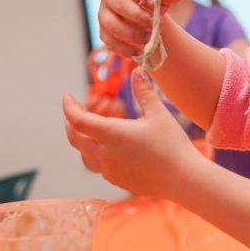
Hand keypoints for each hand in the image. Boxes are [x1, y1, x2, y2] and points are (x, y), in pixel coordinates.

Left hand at [64, 68, 200, 197]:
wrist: (183, 179)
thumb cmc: (172, 145)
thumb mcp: (159, 114)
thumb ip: (144, 92)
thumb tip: (137, 70)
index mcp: (113, 134)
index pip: (78, 120)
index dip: (68, 107)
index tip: (67, 96)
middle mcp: (105, 154)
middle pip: (75, 138)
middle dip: (70, 123)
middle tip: (73, 110)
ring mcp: (110, 170)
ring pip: (84, 155)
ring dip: (81, 140)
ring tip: (86, 130)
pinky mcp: (117, 180)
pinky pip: (97, 166)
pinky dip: (94, 153)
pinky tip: (107, 148)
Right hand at [98, 0, 187, 58]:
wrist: (142, 15)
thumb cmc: (152, 1)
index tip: (155, 3)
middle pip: (119, 4)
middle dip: (138, 16)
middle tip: (155, 25)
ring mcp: (103, 14)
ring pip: (112, 25)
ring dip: (132, 34)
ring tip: (149, 39)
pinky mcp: (103, 32)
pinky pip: (110, 41)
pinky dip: (125, 49)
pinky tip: (140, 51)